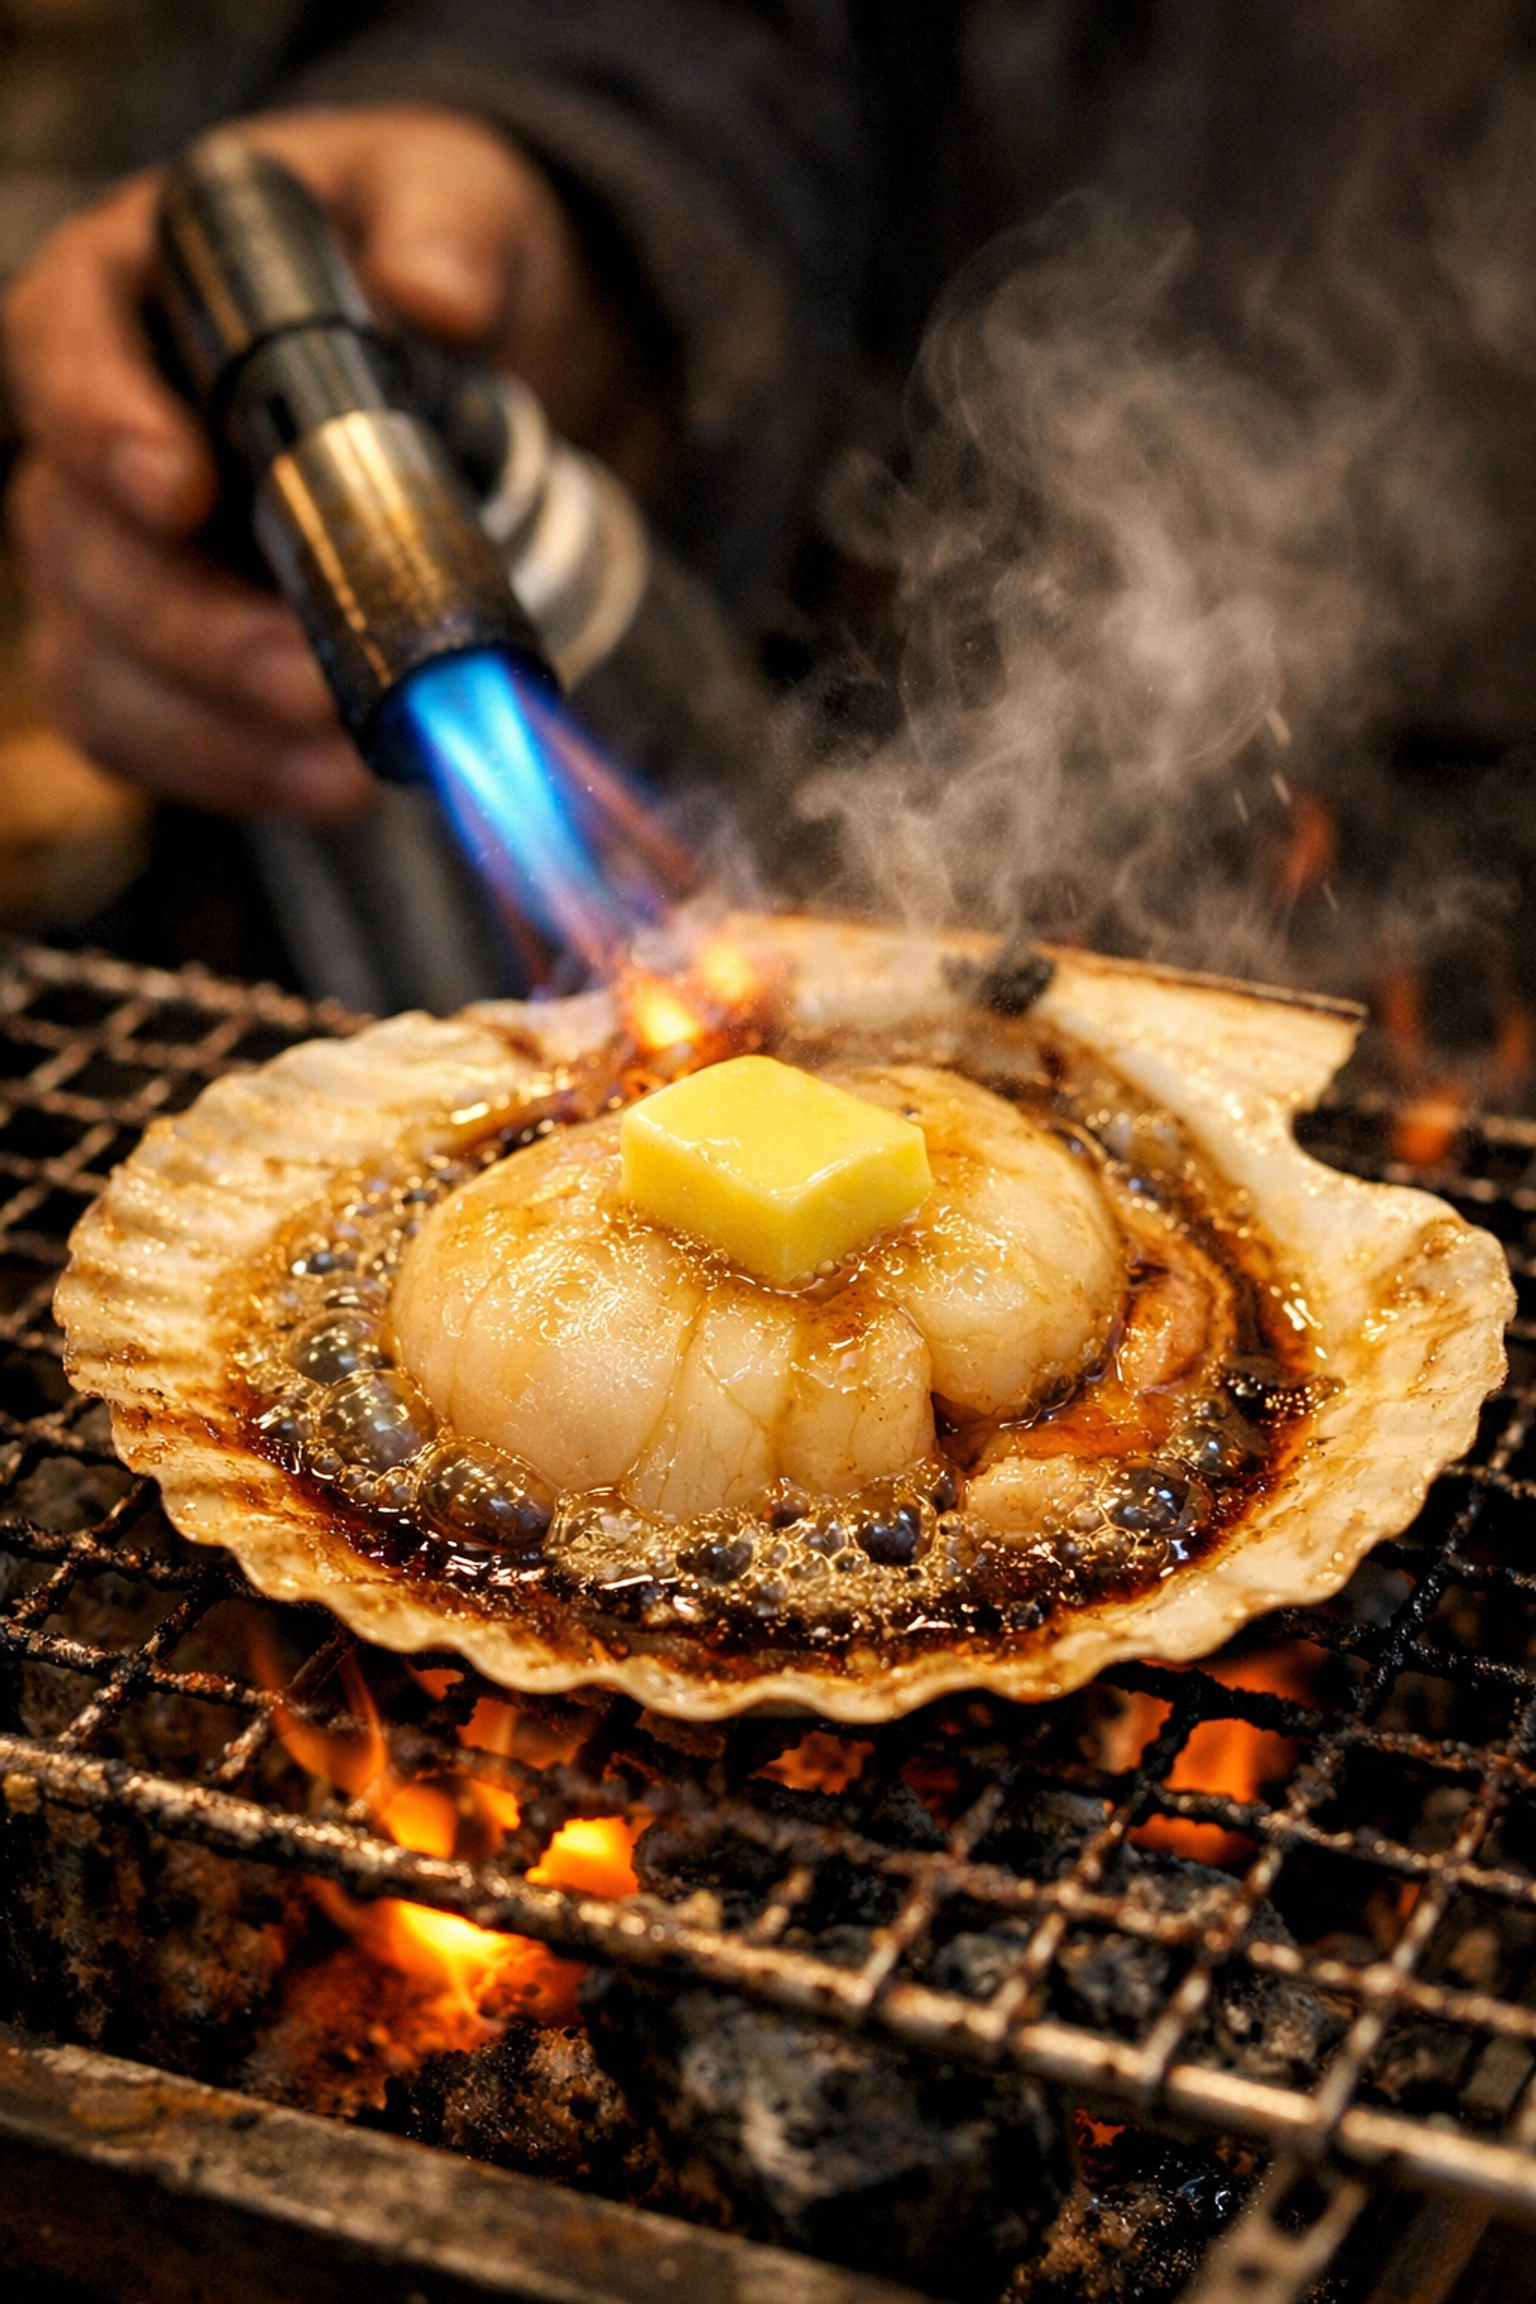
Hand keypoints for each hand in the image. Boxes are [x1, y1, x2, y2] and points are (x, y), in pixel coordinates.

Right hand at [3, 106, 659, 822]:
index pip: (56, 343)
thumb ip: (449, 227)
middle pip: (73, 538)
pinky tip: (326, 787)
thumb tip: (438, 293)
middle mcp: (97, 429)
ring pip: (96, 655)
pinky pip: (149, 733)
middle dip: (186, 625)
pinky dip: (231, 772)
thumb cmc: (424, 252)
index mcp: (133, 290)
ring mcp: (119, 553)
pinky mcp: (162, 655)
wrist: (469, 356)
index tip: (178, 488)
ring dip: (209, 723)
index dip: (98, 420)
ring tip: (333, 760)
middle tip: (306, 678)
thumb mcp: (455, 199)